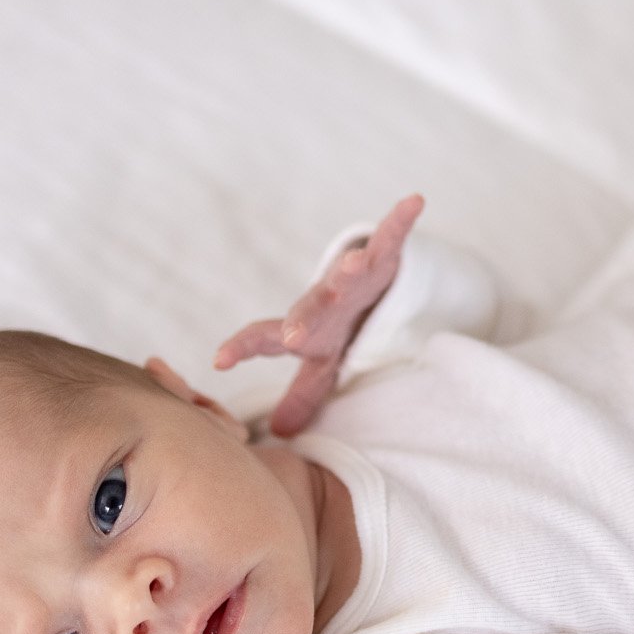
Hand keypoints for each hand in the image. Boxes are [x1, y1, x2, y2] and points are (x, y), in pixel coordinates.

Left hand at [212, 193, 425, 436]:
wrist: (365, 283)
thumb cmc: (337, 325)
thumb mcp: (321, 362)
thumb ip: (301, 394)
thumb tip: (281, 434)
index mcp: (303, 327)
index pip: (264, 338)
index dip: (242, 347)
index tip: (219, 361)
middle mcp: (323, 300)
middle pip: (309, 310)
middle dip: (301, 321)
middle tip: (291, 338)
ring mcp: (351, 277)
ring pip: (349, 274)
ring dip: (350, 269)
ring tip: (352, 264)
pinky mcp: (381, 257)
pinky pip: (392, 237)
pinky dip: (401, 219)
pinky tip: (414, 200)